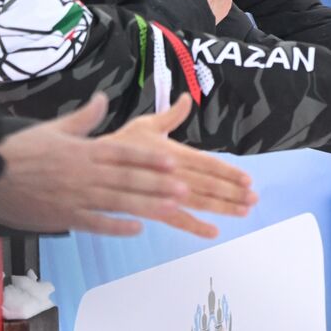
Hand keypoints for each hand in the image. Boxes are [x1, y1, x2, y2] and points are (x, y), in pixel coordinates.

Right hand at [0, 94, 187, 235]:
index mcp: (82, 150)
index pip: (123, 153)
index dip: (149, 157)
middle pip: (127, 178)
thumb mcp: (53, 128)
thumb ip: (83, 118)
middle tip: (185, 188)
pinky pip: (93, 223)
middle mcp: (83, 173)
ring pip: (117, 201)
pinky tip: (137, 229)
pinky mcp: (62, 217)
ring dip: (146, 204)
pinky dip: (115, 227)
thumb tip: (103, 98)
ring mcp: (74, 196)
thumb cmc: (19, 150)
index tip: (173, 160)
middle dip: (157, 183)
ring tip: (172, 207)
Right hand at [100, 94, 257, 239]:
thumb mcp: (143, 126)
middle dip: (231, 193)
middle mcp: (167, 174)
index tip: (248, 179)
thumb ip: (170, 115)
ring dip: (218, 209)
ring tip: (240, 214)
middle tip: (253, 200)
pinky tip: (212, 232)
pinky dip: (193, 227)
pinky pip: (173, 221)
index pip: (206, 163)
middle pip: (205, 185)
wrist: (77, 168)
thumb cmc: (115, 145)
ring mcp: (158, 193)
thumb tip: (187, 99)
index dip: (227, 172)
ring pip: (194, 203)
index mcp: (169, 153)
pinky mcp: (149, 210)